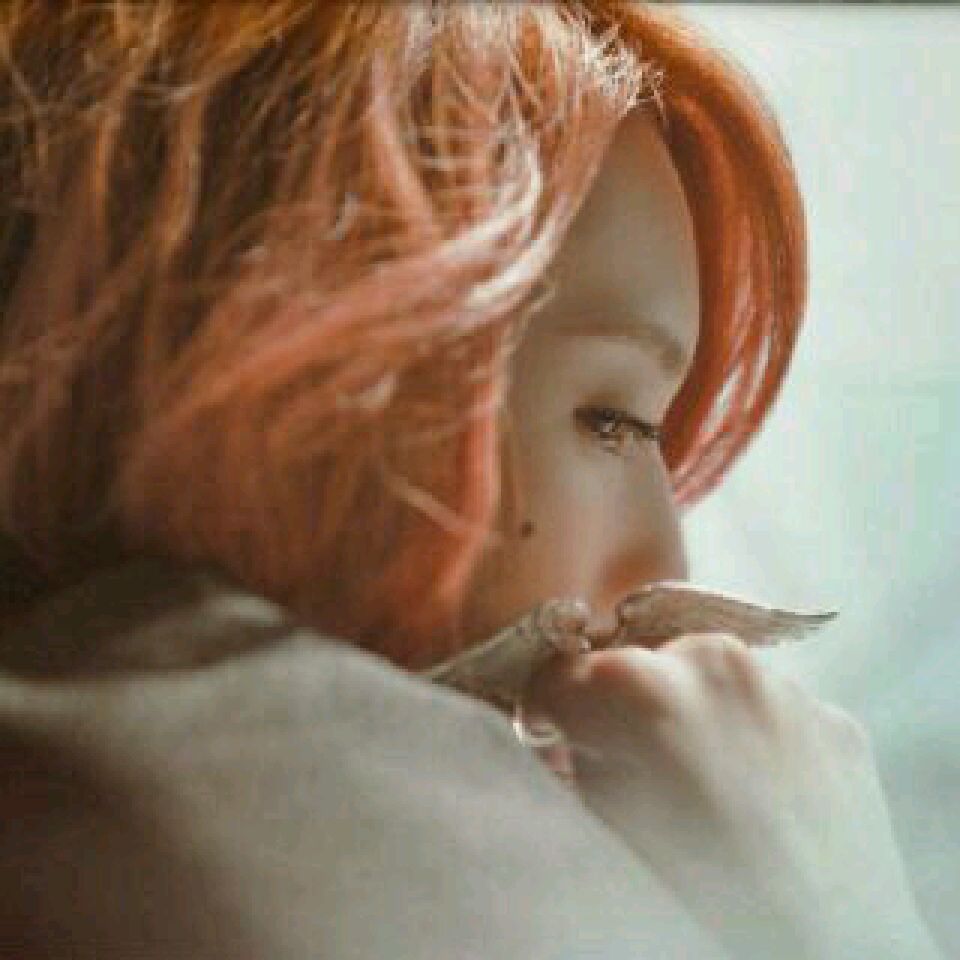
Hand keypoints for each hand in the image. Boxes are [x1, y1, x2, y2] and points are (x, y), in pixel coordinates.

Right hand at [525, 633, 941, 959]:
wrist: (829, 956)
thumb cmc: (698, 902)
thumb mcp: (600, 831)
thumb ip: (571, 769)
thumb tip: (565, 746)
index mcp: (638, 686)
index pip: (558, 675)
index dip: (550, 716)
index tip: (557, 742)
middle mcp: (712, 661)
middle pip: (637, 668)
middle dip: (624, 712)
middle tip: (636, 772)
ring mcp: (785, 686)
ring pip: (708, 682)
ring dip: (692, 717)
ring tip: (707, 788)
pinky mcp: (834, 719)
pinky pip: (770, 711)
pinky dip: (753, 739)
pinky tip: (762, 799)